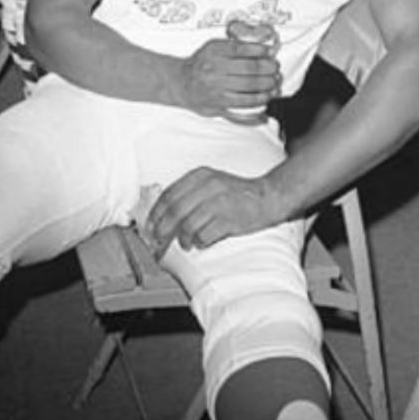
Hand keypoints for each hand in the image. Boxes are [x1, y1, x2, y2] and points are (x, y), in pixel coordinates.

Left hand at [146, 167, 276, 254]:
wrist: (268, 197)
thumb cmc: (237, 194)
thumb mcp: (212, 183)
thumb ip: (190, 193)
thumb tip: (164, 215)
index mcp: (200, 175)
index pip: (169, 194)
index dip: (156, 213)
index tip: (150, 226)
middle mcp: (208, 186)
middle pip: (175, 211)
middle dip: (163, 229)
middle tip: (158, 240)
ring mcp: (219, 202)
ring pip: (188, 225)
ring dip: (182, 239)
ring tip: (185, 244)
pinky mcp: (229, 219)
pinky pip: (205, 235)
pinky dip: (199, 242)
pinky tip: (201, 243)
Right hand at [178, 35, 280, 118]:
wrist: (181, 83)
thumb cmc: (201, 64)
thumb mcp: (212, 48)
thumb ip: (233, 47)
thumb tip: (263, 49)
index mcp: (213, 51)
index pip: (241, 49)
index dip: (259, 51)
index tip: (270, 52)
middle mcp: (213, 68)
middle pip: (249, 68)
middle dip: (267, 69)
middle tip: (275, 69)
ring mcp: (216, 87)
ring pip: (248, 86)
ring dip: (267, 84)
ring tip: (274, 83)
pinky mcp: (219, 103)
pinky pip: (244, 102)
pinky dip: (259, 99)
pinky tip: (266, 96)